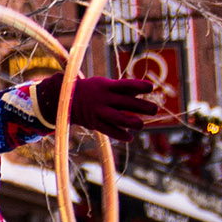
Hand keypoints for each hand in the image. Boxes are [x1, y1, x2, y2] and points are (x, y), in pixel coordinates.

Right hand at [36, 76, 170, 139]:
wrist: (67, 99)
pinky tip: (130, 137)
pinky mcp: (94, 123)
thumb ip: (123, 90)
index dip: (139, 86)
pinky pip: (109, 131)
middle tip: (154, 109)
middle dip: (142, 107)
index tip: (151, 87)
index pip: (126, 85)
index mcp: (107, 86)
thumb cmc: (94, 90)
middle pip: (126, 103)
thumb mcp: (105, 85)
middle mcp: (103, 98)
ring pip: (118, 119)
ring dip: (132, 123)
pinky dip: (120, 135)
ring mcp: (98, 111)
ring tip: (141, 124)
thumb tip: (144, 93)